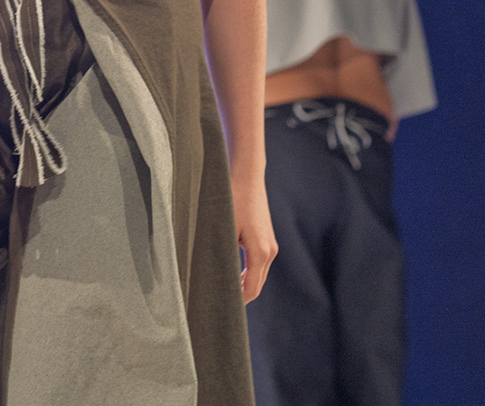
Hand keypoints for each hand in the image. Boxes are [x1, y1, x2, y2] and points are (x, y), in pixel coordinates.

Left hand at [231, 171, 277, 302]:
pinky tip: (231, 275)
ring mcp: (270, 244)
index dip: (237, 302)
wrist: (246, 174)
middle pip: (256, 285)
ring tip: (222, 292)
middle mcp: (270, 251)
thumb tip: (214, 277)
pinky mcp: (266, 237)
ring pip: (258, 274)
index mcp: (260, 252)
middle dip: (240, 297)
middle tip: (218, 306)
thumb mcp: (223, 229)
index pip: (251, 289)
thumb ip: (222, 255)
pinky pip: (258, 263)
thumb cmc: (231, 199)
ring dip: (243, 284)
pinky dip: (247, 273)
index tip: (221, 310)